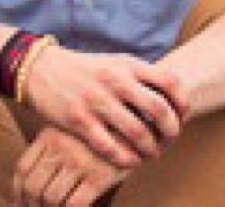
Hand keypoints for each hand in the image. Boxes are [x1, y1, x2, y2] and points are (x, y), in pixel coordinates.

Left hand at [12, 126, 128, 206]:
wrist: (138, 119)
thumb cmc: (102, 129)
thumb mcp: (71, 130)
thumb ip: (52, 148)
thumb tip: (29, 186)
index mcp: (50, 133)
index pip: (22, 169)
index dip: (17, 193)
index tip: (20, 205)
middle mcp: (61, 146)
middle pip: (33, 187)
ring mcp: (80, 160)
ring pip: (51, 199)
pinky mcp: (100, 174)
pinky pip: (75, 205)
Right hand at [22, 45, 188, 167]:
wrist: (42, 69)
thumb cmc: (85, 69)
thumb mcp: (115, 62)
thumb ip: (140, 75)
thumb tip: (171, 95)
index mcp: (127, 64)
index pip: (169, 81)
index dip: (182, 102)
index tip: (182, 116)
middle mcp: (115, 80)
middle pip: (159, 110)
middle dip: (171, 131)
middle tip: (170, 140)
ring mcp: (97, 101)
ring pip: (138, 132)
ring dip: (151, 149)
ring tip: (152, 154)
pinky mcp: (79, 120)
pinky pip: (110, 147)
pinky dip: (125, 159)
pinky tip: (130, 161)